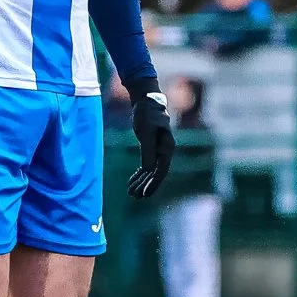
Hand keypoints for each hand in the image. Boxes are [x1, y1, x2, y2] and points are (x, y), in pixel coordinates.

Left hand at [127, 80, 174, 199]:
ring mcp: (159, 149)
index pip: (161, 170)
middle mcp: (165, 150)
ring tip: (130, 192)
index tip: (144, 195)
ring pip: (151, 170)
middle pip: (156, 173)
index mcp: (167, 147)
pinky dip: (139, 173)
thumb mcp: (145, 132)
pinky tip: (132, 181)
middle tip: (133, 197)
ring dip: (141, 181)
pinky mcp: (151, 147)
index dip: (153, 184)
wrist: (146, 100)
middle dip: (145, 186)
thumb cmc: (147, 113)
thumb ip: (148, 150)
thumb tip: (147, 169)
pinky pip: (146, 164)